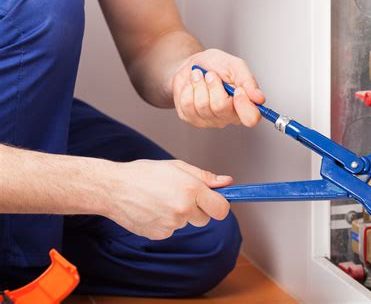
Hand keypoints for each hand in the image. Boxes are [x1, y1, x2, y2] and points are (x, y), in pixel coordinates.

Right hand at [106, 159, 231, 239]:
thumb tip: (226, 182)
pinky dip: (166, 222)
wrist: (114, 188)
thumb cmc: (144, 173)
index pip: (221, 208)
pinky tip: (153, 209)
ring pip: (187, 223)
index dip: (220, 205)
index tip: (216, 201)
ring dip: (180, 214)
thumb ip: (205, 177)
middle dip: (198, 208)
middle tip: (179, 195)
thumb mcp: (177, 167)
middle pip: (205, 218)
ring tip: (160, 199)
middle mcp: (183, 208)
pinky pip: (172, 230)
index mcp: (191, 189)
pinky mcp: (160, 234)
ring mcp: (172, 224)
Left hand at [172, 49, 265, 127]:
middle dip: (213, 85)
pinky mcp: (191, 119)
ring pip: (202, 105)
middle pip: (221, 107)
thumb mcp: (234, 66)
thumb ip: (248, 81)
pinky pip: (187, 104)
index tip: (238, 90)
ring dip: (199, 84)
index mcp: (244, 105)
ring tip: (200, 77)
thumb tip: (259, 98)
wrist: (192, 66)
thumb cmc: (215, 66)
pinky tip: (192, 86)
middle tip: (211, 75)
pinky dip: (188, 89)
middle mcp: (228, 117)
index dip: (244, 105)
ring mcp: (209, 120)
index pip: (251, 118)